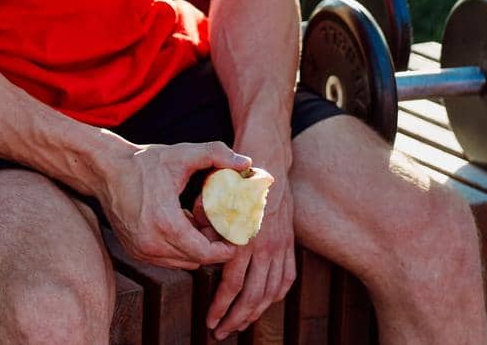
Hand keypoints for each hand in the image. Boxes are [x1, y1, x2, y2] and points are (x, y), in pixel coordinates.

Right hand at [98, 141, 250, 269]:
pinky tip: (182, 224)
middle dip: (213, 245)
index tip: (236, 236)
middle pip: (196, 259)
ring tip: (200, 221)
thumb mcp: (182, 154)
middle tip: (220, 224)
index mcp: (165, 223)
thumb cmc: (144, 162)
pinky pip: (168, 258)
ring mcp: (141, 250)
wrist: (105, 169)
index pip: (205, 253)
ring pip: (183, 261)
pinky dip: (180, 247)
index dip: (225, 249)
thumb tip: (245, 163)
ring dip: (196, 247)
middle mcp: (151, 243)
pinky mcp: (135, 251)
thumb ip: (216, 154)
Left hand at [191, 182, 296, 338]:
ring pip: (271, 292)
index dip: (220, 306)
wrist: (267, 159)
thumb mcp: (210, 196)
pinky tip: (264, 304)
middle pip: (252, 295)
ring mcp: (280, 245)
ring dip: (256, 313)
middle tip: (221, 333)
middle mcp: (264, 245)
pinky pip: (287, 278)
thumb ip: (203, 222)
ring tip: (240, 325)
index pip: (232, 283)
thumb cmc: (232, 177)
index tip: (209, 320)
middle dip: (236, 319)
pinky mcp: (289, 242)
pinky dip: (276, 296)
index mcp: (243, 236)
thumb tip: (197, 245)